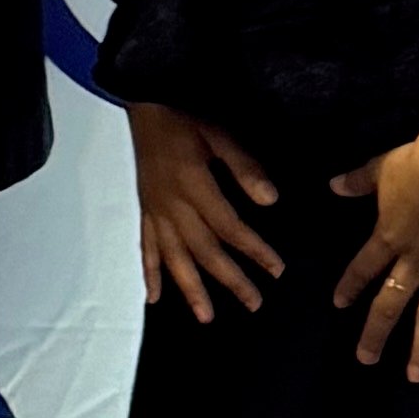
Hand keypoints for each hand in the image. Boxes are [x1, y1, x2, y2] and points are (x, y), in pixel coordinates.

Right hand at [126, 100, 282, 320]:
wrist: (142, 100)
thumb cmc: (183, 113)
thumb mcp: (218, 132)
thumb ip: (243, 167)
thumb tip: (271, 201)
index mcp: (192, 184)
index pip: (228, 226)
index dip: (253, 250)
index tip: (277, 270)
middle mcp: (170, 204)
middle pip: (202, 249)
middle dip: (229, 279)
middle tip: (254, 304)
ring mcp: (154, 210)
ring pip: (173, 256)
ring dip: (189, 287)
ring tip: (206, 317)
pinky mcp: (145, 209)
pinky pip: (146, 246)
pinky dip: (149, 272)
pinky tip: (154, 297)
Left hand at [329, 107, 418, 378]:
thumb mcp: (380, 168)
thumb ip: (357, 181)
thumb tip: (332, 184)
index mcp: (389, 237)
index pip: (363, 267)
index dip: (350, 285)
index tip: (339, 305)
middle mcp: (415, 261)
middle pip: (389, 302)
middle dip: (375, 332)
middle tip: (364, 359)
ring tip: (416, 376)